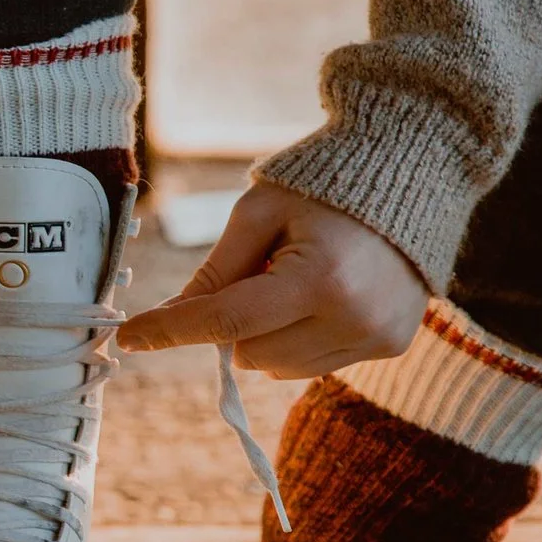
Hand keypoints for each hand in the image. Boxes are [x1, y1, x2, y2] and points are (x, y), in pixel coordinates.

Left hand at [118, 181, 423, 376]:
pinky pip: (312, 365)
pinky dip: (297, 338)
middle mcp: (356, 319)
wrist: (414, 173)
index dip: (172, 330)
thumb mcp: (258, 213)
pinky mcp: (391, 346)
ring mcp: (378, 338)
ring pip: (277, 368)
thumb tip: (171, 319)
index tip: (127, 338)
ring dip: (263, 335)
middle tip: (256, 271)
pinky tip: (321, 293)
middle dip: (231, 323)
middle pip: (248, 353)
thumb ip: (215, 271)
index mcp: (322, 278)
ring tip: (296, 278)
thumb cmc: (324, 185)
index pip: (227, 320)